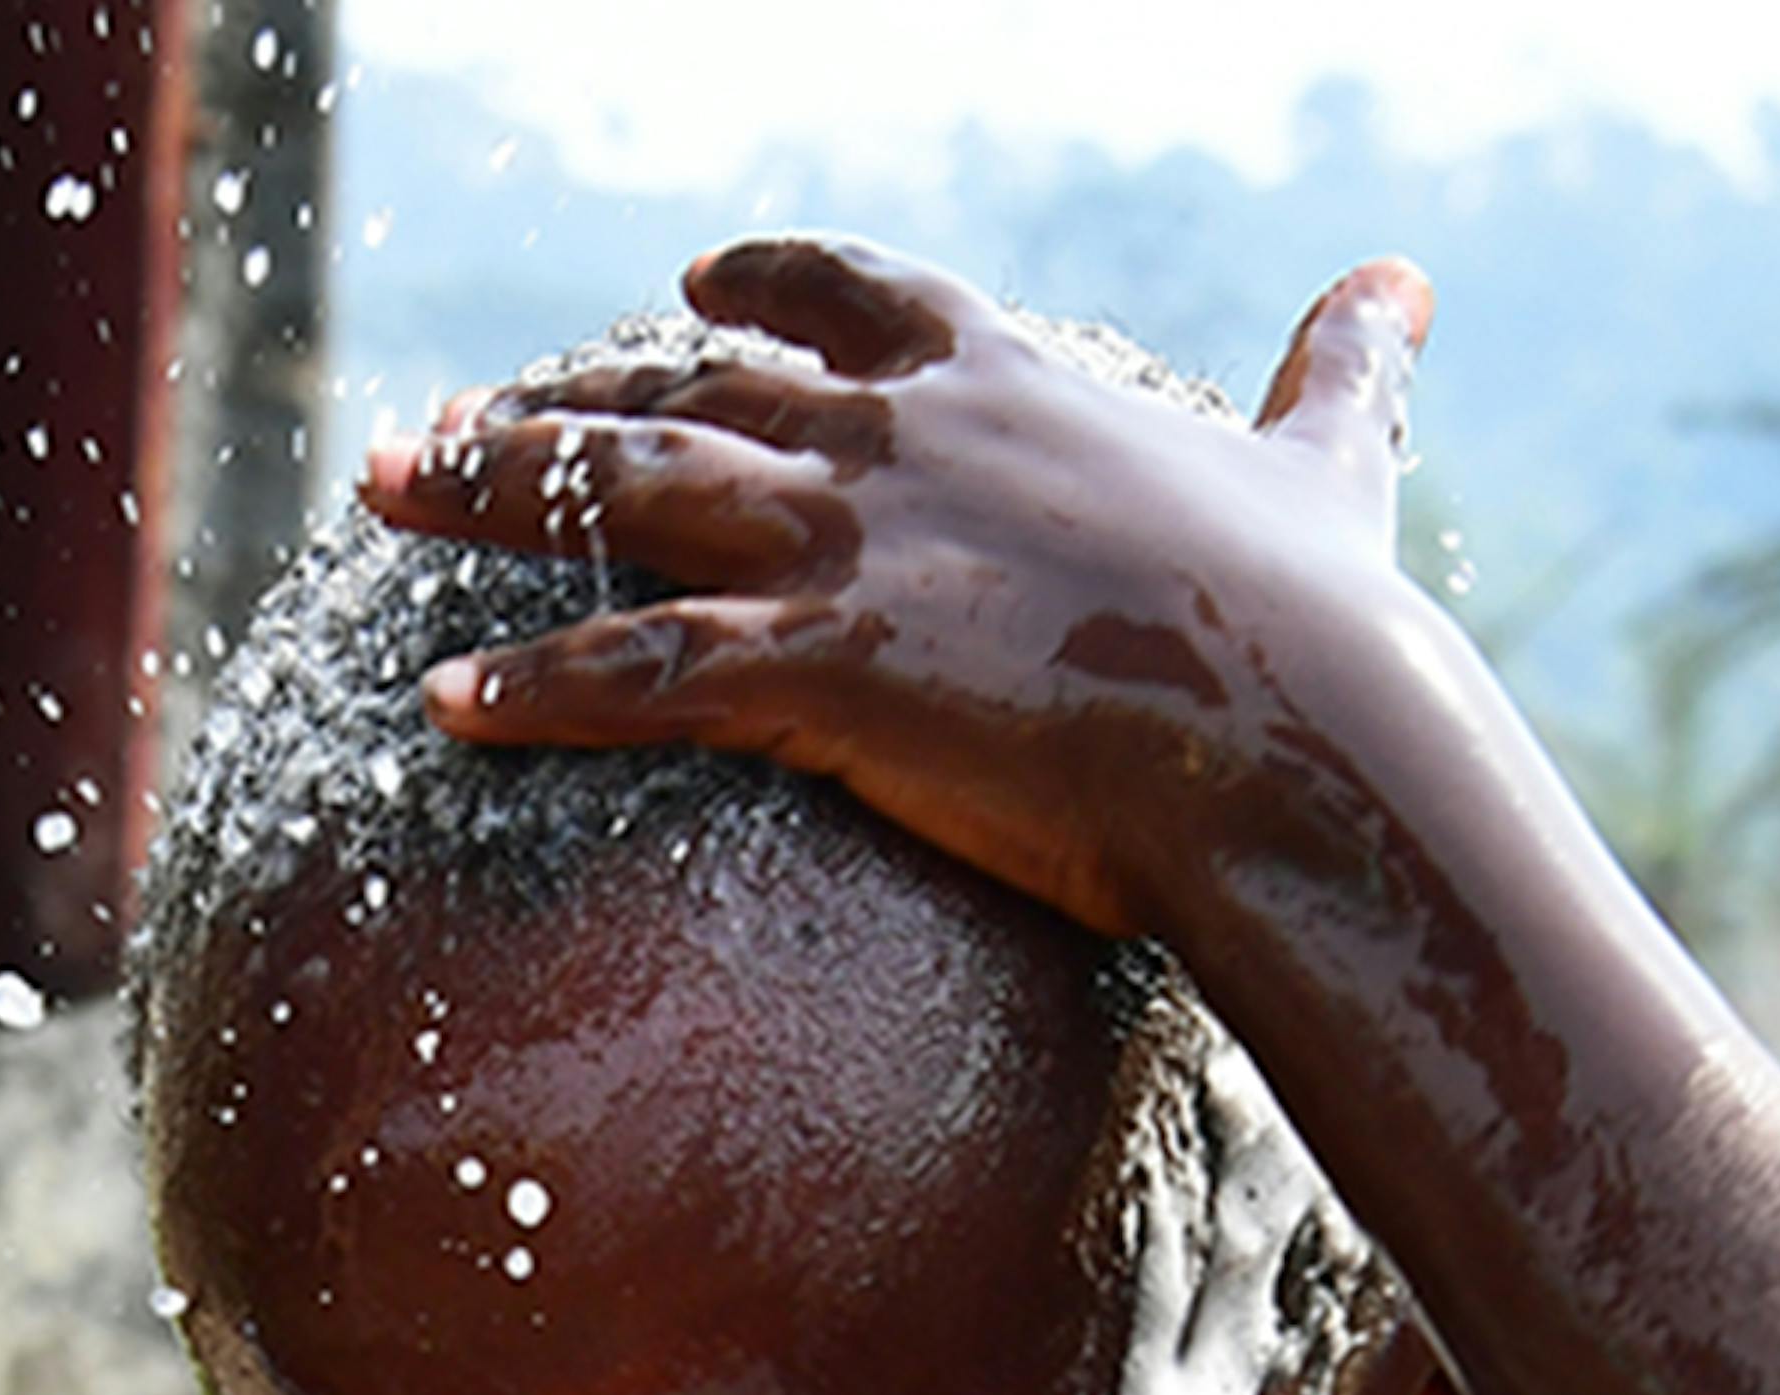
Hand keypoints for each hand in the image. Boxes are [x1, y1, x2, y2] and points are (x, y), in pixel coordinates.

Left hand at [355, 237, 1446, 939]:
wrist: (1301, 734)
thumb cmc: (1324, 620)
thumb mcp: (1329, 461)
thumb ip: (1342, 369)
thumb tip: (1403, 276)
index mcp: (1001, 379)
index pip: (850, 292)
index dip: (755, 286)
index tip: (680, 290)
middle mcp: (897, 435)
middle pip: (682, 384)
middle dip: (550, 398)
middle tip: (438, 417)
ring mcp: (847, 543)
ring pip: (616, 489)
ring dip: (483, 486)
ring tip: (376, 487)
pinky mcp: (818, 667)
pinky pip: (634, 671)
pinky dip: (529, 682)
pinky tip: (441, 698)